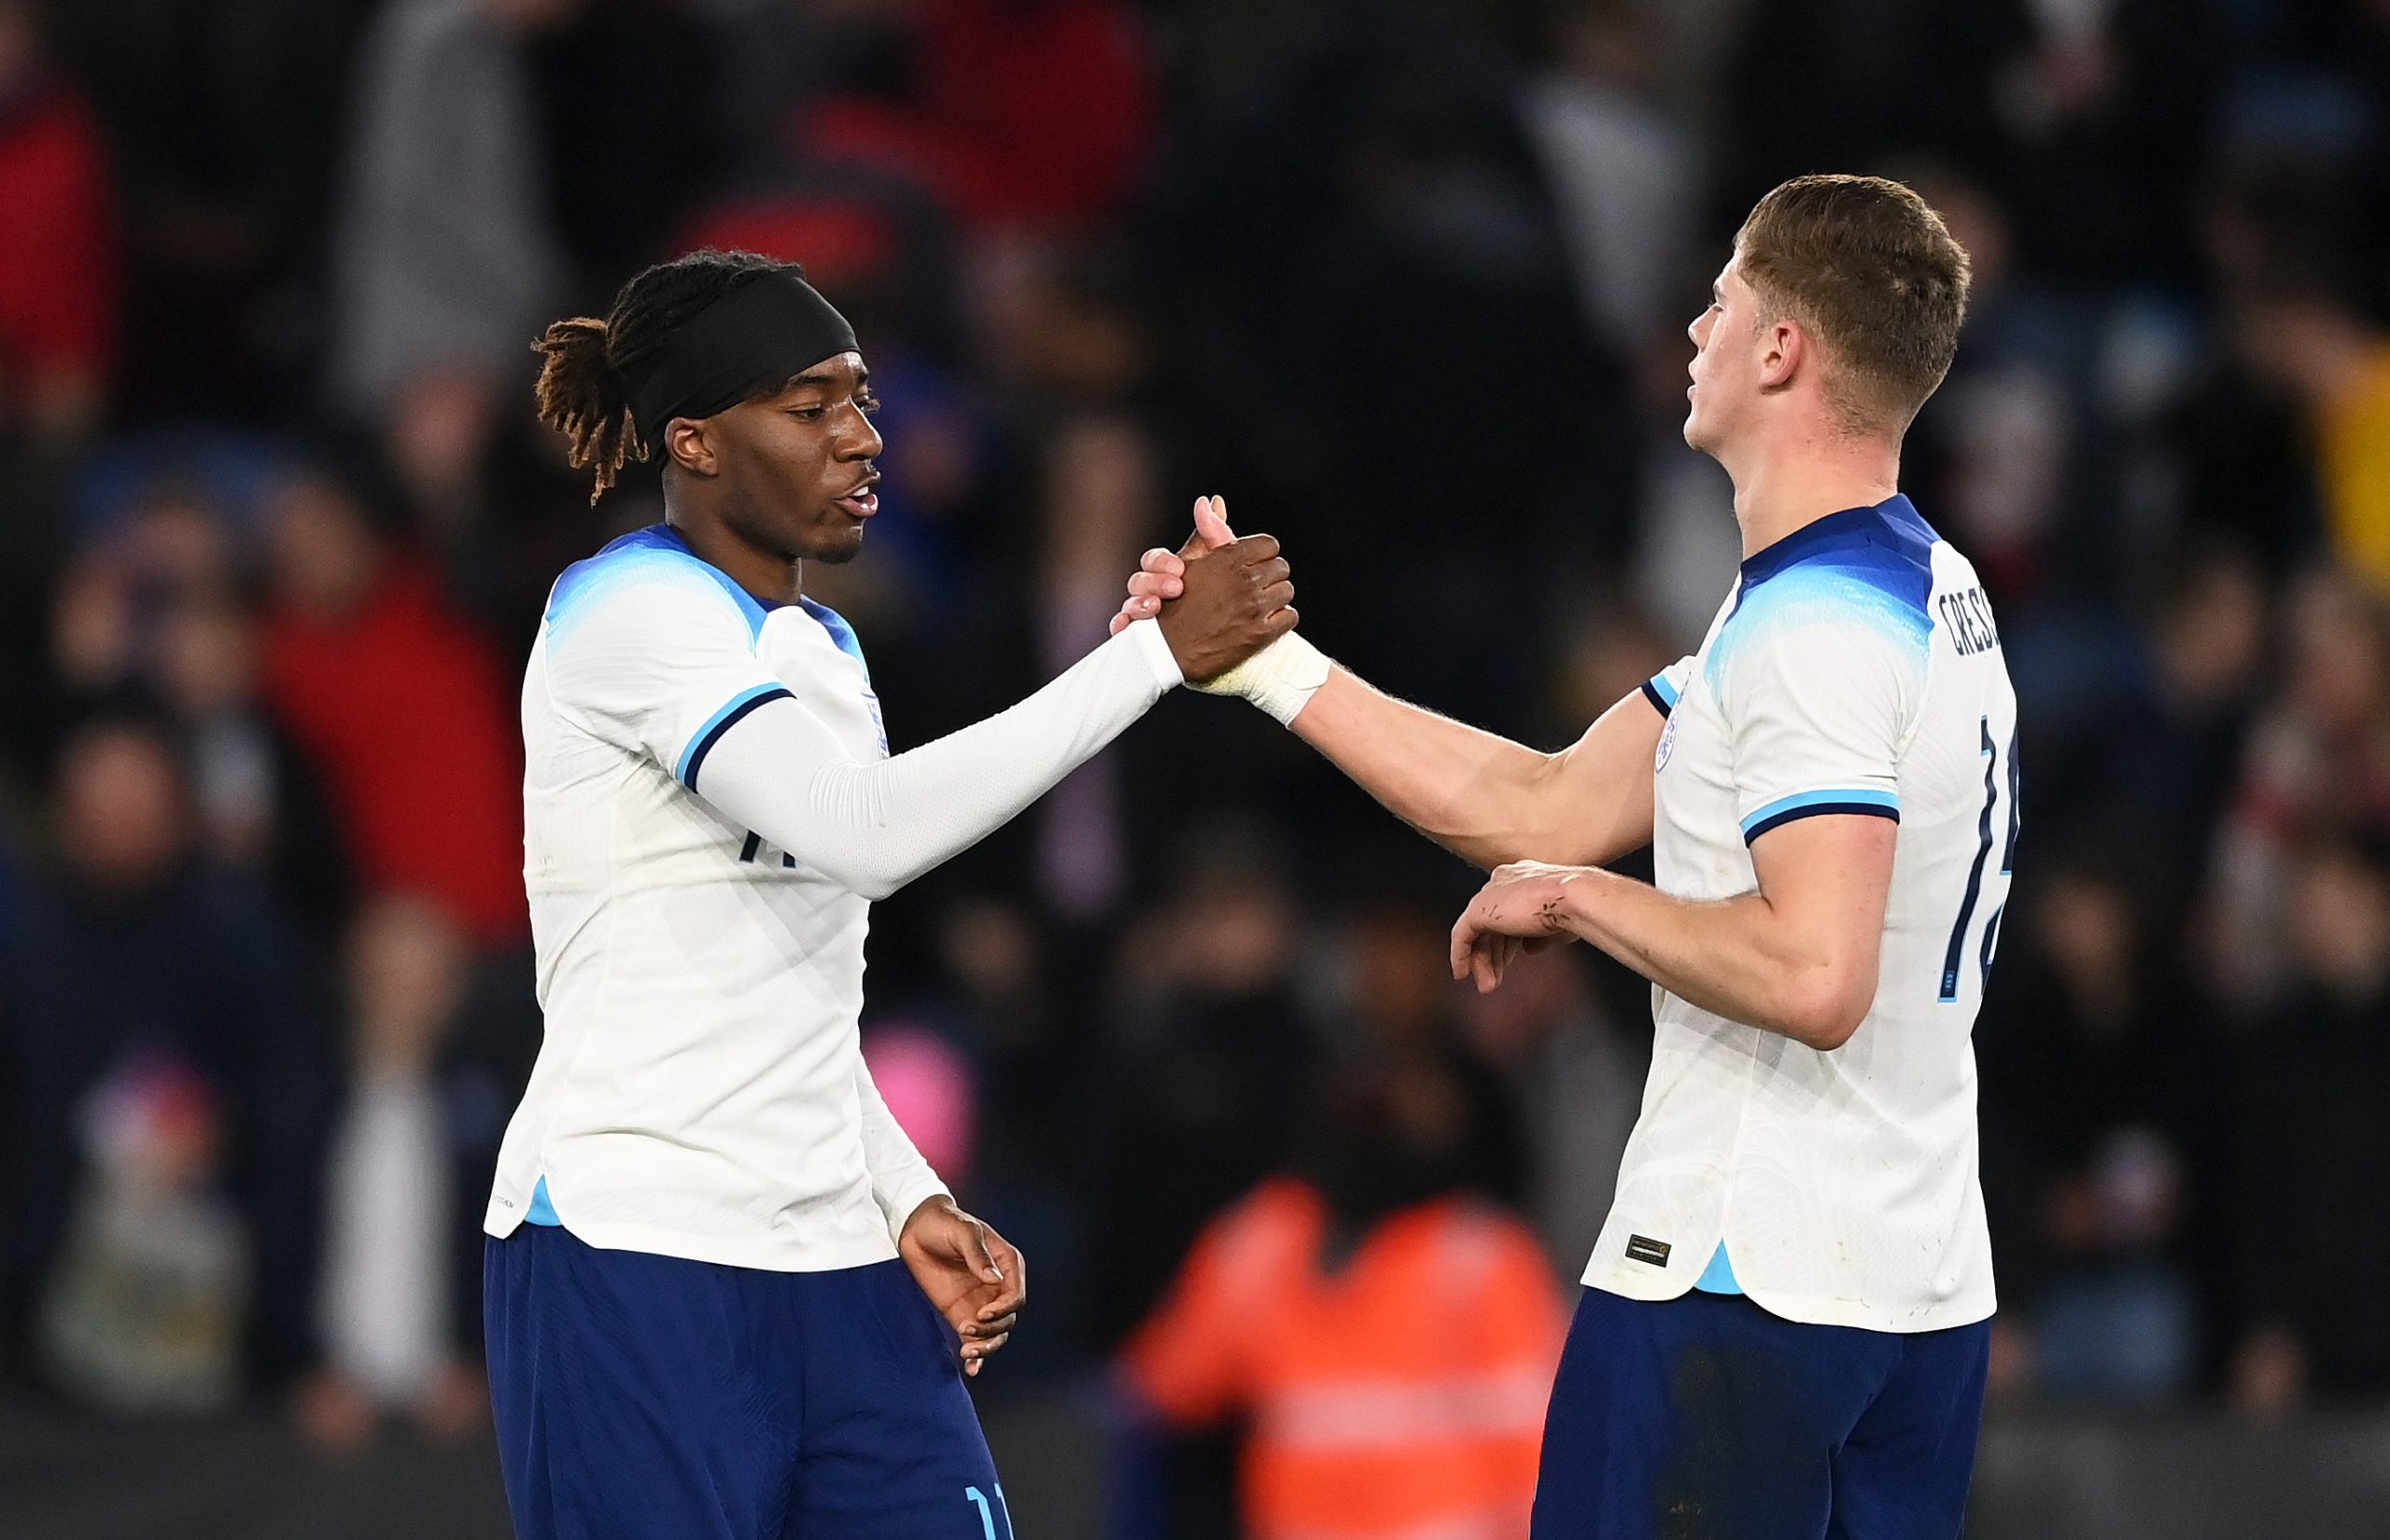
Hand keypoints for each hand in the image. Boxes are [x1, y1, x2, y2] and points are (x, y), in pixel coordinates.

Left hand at [898, 1196, 1025, 1376]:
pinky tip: (972, 1369)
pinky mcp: (962, 1314)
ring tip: (967, 1352)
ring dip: (986, 1346)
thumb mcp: (962, 1231)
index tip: (982, 1313)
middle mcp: (998, 1287)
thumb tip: (995, 1279)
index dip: (1004, 1308)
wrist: (915, 1228)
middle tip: (968, 1329)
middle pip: (1008, 1319)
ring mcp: (981, 1302)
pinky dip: (976, 1356)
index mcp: (1007, 1264)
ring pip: (996, 1334)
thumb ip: (978, 1254)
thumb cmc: (944, 1222)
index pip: (1016, 1295)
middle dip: (992, 1330)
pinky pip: (975, 1340)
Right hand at [1109, 495, 1224, 635]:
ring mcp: (1144, 615)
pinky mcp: (1140, 638)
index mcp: (1166, 573)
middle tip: (1175, 588)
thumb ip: (1217, 537)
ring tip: (1156, 608)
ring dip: (1139, 604)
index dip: (1162, 562)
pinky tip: (1127, 627)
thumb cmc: (1216, 598)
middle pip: (1138, 580)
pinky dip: (1121, 625)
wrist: (1219, 641)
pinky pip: (1122, 630)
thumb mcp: (1218, 568)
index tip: (1179, 568)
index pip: (1155, 560)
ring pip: (1129, 604)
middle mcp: (1151, 592)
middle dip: (1153, 582)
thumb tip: (1214, 500)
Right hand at [1150, 496, 1296, 681]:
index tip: (1253, 564)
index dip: (1261, 554)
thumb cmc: (1174, 603)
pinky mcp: (1261, 634)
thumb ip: (1207, 532)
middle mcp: (1244, 580)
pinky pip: (1289, 617)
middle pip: (1281, 567)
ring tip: (1261, 605)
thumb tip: (1211, 500)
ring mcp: (1254, 608)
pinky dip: (1280, 620)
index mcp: (1228, 558)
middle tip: (1257, 586)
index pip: (1268, 544)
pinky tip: (1264, 623)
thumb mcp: (1188, 562)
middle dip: (1271, 575)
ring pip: (1287, 591)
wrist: (1167, 651)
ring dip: (1276, 597)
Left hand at [1450, 861, 1581, 992]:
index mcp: (1523, 877)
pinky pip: (1462, 935)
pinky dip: (1460, 955)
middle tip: (1494, 981)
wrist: (1574, 897)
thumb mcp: (1556, 925)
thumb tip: (1528, 950)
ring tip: (1488, 987)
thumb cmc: (1575, 909)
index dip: (1508, 940)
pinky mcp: (1478, 908)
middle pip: (1492, 922)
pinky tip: (1461, 974)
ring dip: (1483, 961)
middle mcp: (1504, 880)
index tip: (1509, 961)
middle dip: (1493, 954)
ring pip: (1478, 931)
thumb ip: (1539, 936)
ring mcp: (1489, 892)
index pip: (1509, 911)